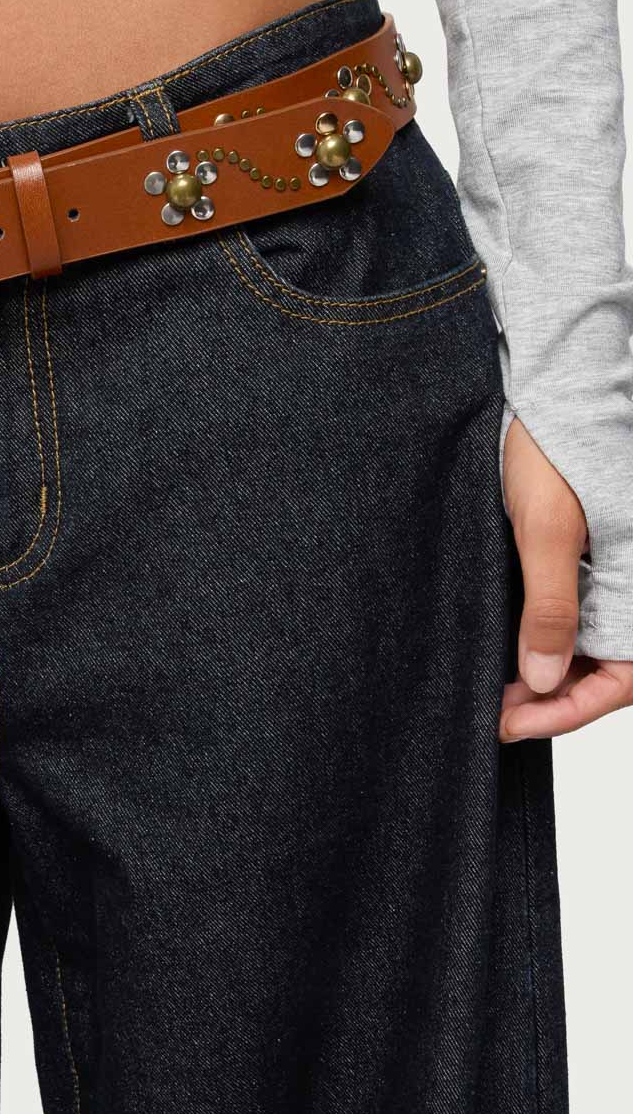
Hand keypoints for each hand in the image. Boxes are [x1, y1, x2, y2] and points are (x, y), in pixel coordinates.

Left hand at [499, 415, 632, 740]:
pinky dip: (546, 640)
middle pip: (608, 669)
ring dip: (548, 675)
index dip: (572, 710)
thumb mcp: (545, 528)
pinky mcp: (587, 558)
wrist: (552, 389)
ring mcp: (613, 572)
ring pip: (591, 646)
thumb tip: (544, 681)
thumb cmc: (554, 446)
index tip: (514, 724)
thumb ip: (551, 607)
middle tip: (493, 714)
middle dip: (555, 700)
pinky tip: (507, 652)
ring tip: (494, 691)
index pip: (624, 677)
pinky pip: (578, 614)